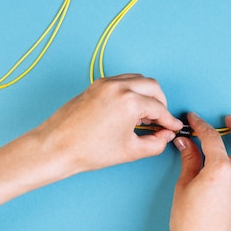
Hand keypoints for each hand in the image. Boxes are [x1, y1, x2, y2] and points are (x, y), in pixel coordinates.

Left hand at [31, 74, 183, 178]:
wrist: (57, 147)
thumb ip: (155, 143)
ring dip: (146, 95)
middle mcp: (119, 86)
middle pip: (152, 86)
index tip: (173, 127)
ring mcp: (105, 83)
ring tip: (144, 117)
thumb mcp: (130, 151)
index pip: (159, 107)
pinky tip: (129, 111)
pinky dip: (132, 91)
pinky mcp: (96, 85)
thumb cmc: (88, 150)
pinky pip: (122, 81)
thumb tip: (165, 136)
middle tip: (161, 121)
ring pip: (138, 80)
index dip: (169, 120)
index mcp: (129, 101)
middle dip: (160, 103)